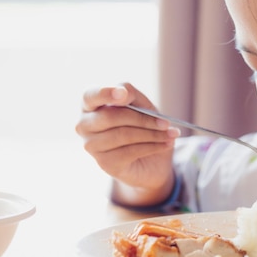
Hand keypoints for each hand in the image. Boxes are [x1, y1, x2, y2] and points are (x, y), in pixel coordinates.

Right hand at [75, 83, 180, 206]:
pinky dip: (153, 146)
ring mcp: (92, 146)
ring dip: (152, 134)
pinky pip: (130, 151)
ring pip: (123, 135)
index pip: (90, 96)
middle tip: (166, 122)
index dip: (105, 93)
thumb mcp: (142, 107)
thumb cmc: (142, 127)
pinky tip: (166, 144)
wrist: (151, 161)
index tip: (123, 94)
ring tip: (171, 134)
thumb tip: (124, 93)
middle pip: (111, 116)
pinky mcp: (105, 163)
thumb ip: (132, 95)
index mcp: (90, 105)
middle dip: (143, 119)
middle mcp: (85, 125)